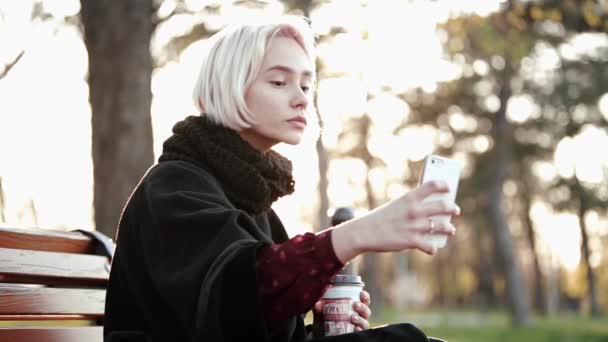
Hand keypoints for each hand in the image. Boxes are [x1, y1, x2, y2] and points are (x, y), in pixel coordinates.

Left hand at [312, 290, 371, 336]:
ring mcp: (357, 326)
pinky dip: (359, 330)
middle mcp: (358, 317)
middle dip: (362, 307)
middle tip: (355, 305)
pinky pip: (361, 333)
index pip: (363, 301)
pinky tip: (355, 328)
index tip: (361, 293)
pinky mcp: (355, 334)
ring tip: (353, 317)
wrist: (322, 334)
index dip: (365, 297)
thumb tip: (317, 304)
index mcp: (353, 308)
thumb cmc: (327, 320)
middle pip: (366, 311)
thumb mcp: (322, 313)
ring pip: (365, 322)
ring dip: (360, 319)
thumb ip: (320, 308)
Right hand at [331, 181, 460, 262]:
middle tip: (455, 210)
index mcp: (408, 198)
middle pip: (442, 206)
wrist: (364, 233)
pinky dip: (432, 248)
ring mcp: (414, 226)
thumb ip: (410, 205)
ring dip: (449, 229)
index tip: (448, 187)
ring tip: (451, 230)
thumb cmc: (379, 218)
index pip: (431, 185)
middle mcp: (414, 210)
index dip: (443, 185)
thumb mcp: (394, 206)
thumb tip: (427, 210)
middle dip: (452, 208)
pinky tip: (432, 249)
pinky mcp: (411, 241)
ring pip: (442, 226)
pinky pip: (430, 246)